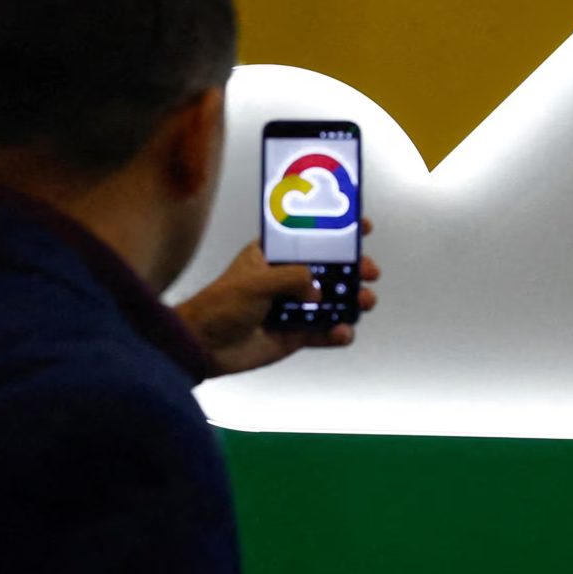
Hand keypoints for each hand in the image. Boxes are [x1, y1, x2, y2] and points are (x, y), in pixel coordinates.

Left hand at [175, 219, 381, 376]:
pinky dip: (338, 333)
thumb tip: (318, 291)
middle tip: (369, 271)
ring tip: (363, 302)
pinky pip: (324, 333)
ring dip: (353, 300)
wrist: (203, 347)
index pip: (310, 237)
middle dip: (354, 269)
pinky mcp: (295, 335)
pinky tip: (342, 332)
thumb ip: (291, 278)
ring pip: (333, 301)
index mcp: (273, 256)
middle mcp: (287, 279)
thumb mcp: (256, 282)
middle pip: (330, 269)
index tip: (362, 227)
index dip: (337, 230)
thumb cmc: (219, 305)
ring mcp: (293, 307)